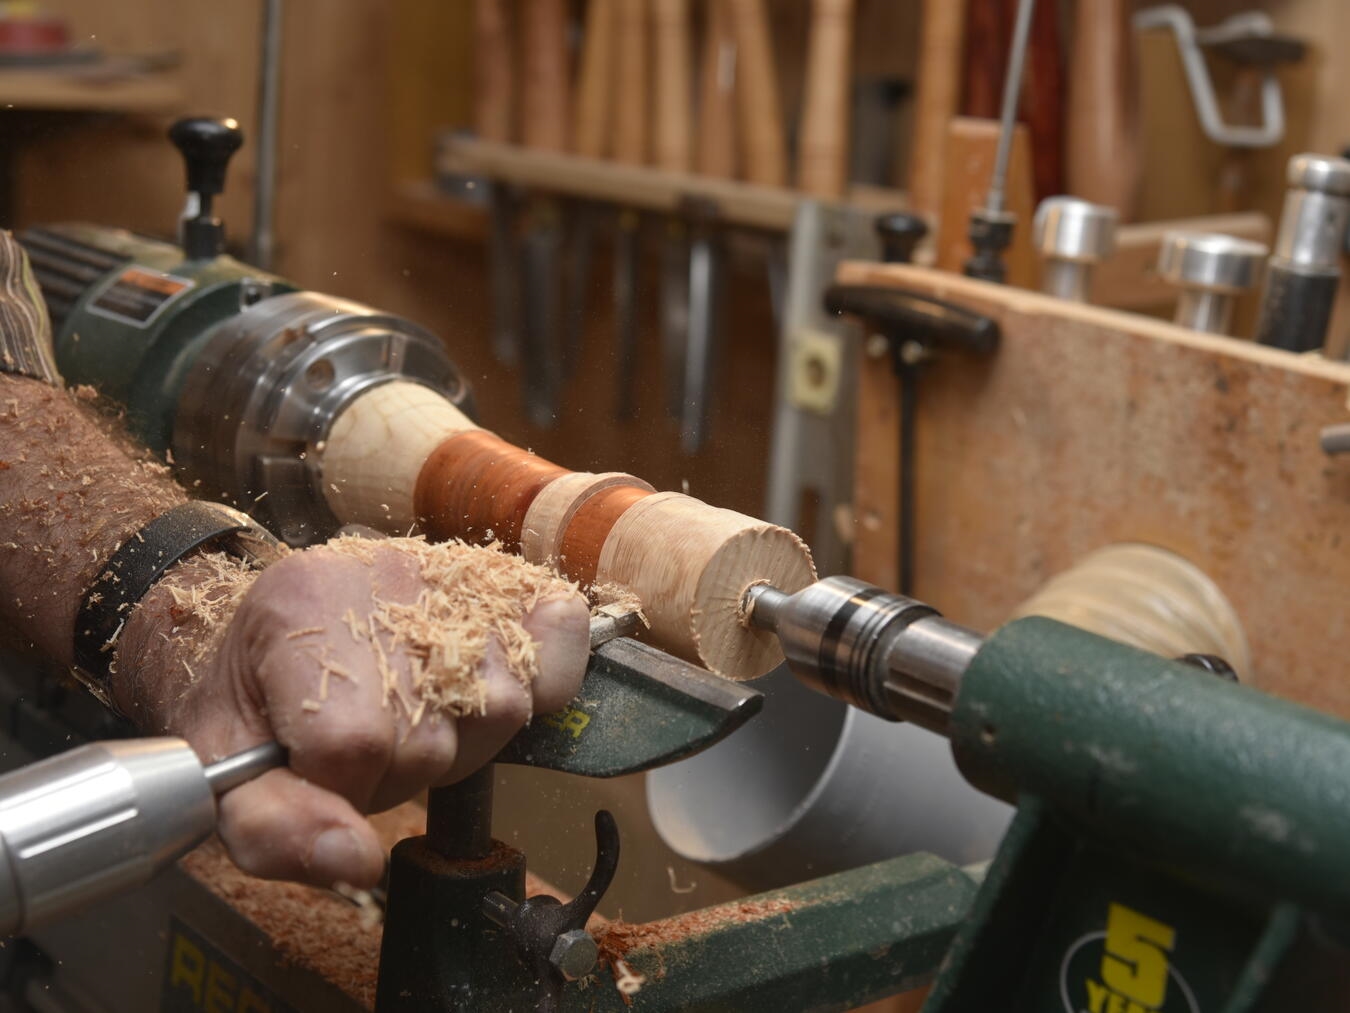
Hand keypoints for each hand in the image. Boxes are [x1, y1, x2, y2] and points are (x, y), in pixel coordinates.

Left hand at [115, 539, 588, 887]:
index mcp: (295, 610)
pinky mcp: (499, 575)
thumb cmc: (254, 695)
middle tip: (365, 746)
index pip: (352, 743)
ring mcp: (448, 570)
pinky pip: (557, 637)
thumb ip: (273, 827)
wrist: (279, 618)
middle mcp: (379, 575)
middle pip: (430, 734)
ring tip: (415, 714)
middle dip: (399, 771)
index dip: (342, 789)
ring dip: (461, 737)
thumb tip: (355, 861)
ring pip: (497, 706)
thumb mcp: (223, 766)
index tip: (318, 771)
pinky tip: (477, 684)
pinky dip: (540, 678)